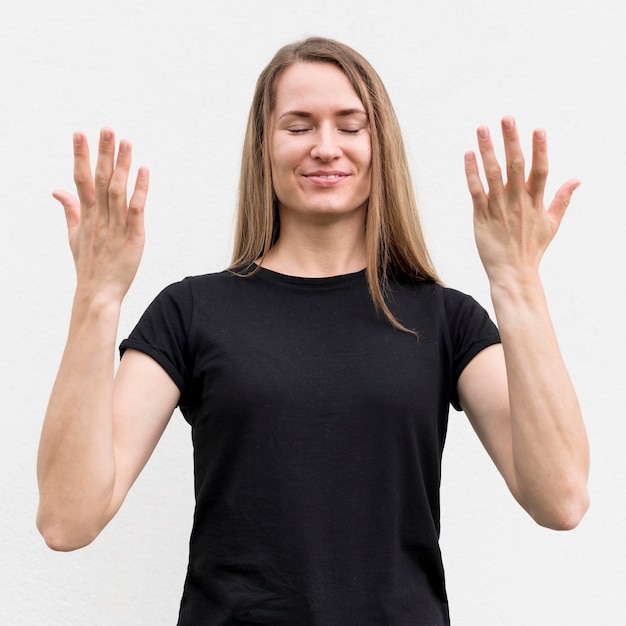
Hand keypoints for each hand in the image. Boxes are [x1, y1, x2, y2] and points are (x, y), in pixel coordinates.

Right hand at [53, 128, 148, 299]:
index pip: (81, 179)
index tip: (79, 133)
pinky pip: (136, 209)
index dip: (80, 156)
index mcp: (87, 215)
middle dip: (102, 153)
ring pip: (117, 190)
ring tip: (125, 142)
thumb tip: (57, 190)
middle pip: (99, 179)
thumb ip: (70, 210)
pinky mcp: (133, 236)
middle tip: (106, 128)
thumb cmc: (89, 265)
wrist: (98, 293)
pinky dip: (140, 190)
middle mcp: (100, 217)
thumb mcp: (74, 235)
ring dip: (121, 165)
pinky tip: (144, 171)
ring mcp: (116, 226)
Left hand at [464, 116, 578, 284]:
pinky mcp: (481, 217)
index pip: (541, 170)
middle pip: (516, 166)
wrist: (513, 272)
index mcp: (536, 201)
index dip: (540, 149)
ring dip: (488, 150)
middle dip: (512, 140)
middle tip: (507, 118)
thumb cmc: (532, 248)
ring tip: (482, 128)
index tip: (538, 129)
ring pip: (493, 174)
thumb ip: (562, 199)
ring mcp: (499, 208)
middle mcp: (518, 202)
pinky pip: (476, 191)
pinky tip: (468, 155)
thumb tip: (577, 179)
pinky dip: (471, 173)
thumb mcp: (552, 224)